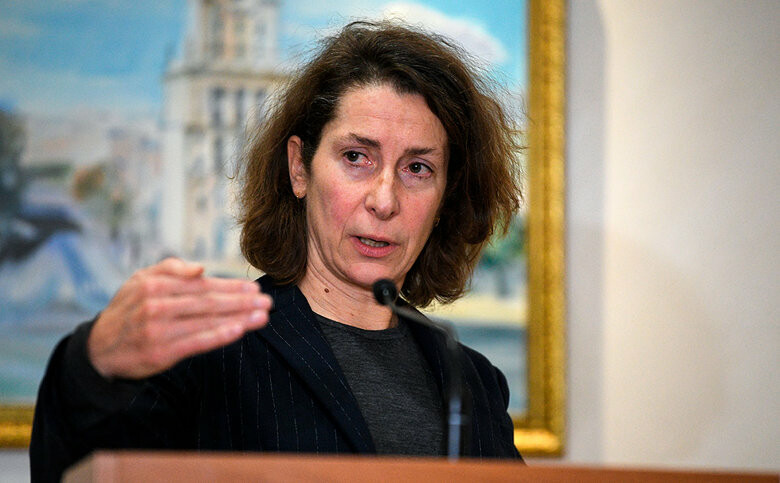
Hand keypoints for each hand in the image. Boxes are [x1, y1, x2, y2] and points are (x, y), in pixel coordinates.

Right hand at [87, 258, 271, 379]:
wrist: (99, 349)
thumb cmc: (129, 310)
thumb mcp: (140, 280)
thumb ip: (170, 268)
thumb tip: (200, 268)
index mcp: (155, 284)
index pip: (202, 285)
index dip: (231, 285)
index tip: (255, 287)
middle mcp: (157, 305)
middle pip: (209, 301)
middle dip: (242, 301)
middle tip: (268, 302)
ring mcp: (159, 329)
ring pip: (207, 320)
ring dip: (239, 318)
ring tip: (262, 316)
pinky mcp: (161, 352)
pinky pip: (197, 341)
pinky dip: (220, 335)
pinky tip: (239, 330)